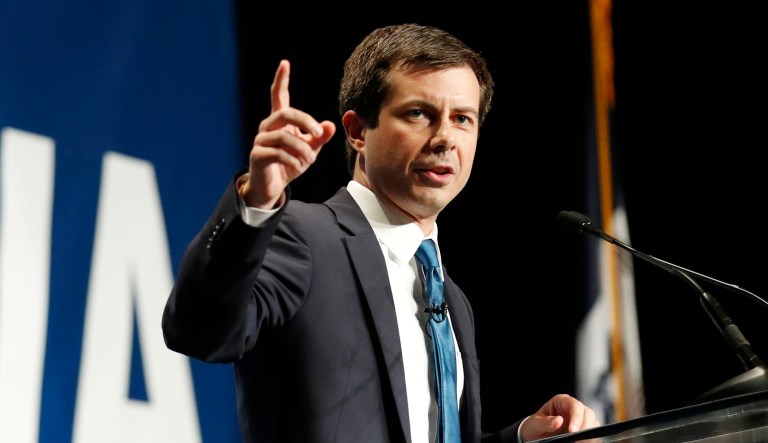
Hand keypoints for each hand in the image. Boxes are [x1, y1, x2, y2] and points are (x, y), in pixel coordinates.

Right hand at [239, 59, 335, 208]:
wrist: (272, 187)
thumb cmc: (289, 164)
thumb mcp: (309, 151)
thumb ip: (319, 138)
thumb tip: (330, 125)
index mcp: (279, 122)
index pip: (278, 96)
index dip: (281, 80)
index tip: (285, 63)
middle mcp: (267, 127)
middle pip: (286, 113)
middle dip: (306, 122)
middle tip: (319, 134)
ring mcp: (260, 140)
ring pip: (284, 137)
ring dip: (302, 149)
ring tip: (309, 161)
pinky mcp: (257, 155)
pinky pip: (279, 154)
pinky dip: (294, 161)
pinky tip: (299, 167)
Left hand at [519, 394, 598, 441]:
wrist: (535, 434)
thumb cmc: (534, 427)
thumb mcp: (535, 425)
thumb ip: (545, 422)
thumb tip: (558, 420)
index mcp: (561, 401)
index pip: (575, 405)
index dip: (576, 417)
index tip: (572, 430)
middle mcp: (572, 408)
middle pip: (587, 413)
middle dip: (584, 426)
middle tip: (576, 439)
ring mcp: (579, 418)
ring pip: (592, 422)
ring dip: (587, 433)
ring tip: (577, 441)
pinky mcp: (582, 428)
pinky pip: (592, 432)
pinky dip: (588, 438)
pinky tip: (580, 442)